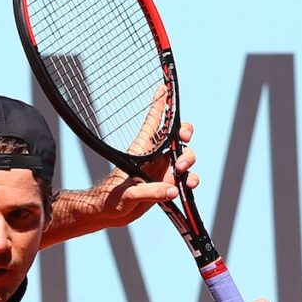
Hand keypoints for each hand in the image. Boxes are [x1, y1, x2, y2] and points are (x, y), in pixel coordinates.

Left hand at [91, 85, 198, 228]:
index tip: (164, 86)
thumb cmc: (111, 198)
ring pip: (186, 157)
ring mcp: (163, 171)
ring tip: (183, 173)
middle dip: (186, 133)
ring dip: (189, 162)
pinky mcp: (168, 185)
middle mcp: (155, 157)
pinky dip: (191, 182)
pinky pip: (187, 179)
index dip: (159, 105)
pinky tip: (186, 188)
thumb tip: (172, 190)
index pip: (153, 123)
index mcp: (142, 150)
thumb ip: (150, 191)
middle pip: (177, 136)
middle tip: (185, 139)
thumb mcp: (128, 193)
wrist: (110, 215)